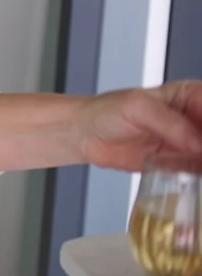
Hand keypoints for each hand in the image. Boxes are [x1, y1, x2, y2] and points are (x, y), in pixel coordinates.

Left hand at [74, 80, 201, 171]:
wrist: (85, 135)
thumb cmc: (107, 111)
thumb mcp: (138, 108)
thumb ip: (168, 122)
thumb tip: (196, 141)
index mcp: (190, 95)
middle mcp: (195, 119)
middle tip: (199, 156)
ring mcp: (190, 143)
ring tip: (194, 165)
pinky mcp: (181, 164)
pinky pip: (201, 171)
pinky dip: (200, 177)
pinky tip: (193, 180)